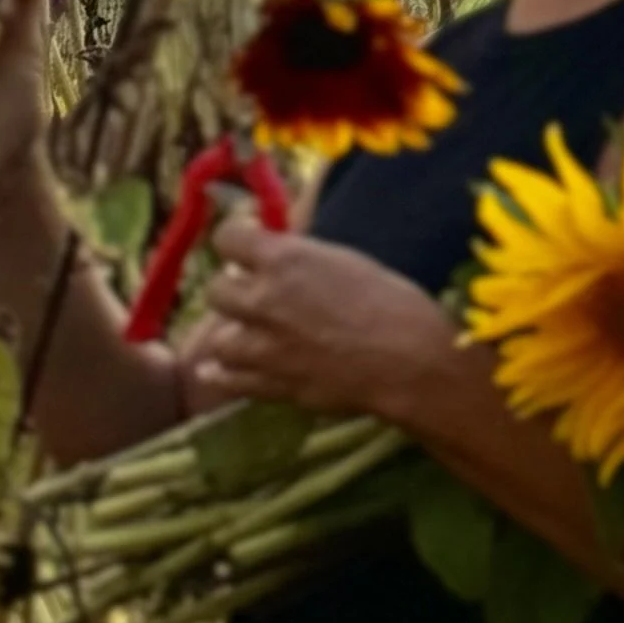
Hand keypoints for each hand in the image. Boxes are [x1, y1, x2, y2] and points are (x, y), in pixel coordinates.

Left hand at [199, 215, 454, 424]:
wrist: (408, 361)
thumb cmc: (390, 301)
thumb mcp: (344, 260)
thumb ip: (301, 256)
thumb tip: (275, 251)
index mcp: (285, 260)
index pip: (228, 237)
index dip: (237, 237)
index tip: (247, 242)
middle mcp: (263, 301)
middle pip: (216, 289)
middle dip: (232, 286)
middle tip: (252, 290)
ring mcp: (262, 348)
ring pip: (217, 339)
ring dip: (232, 333)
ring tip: (250, 333)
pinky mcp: (269, 385)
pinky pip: (227, 378)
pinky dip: (224, 372)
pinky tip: (223, 369)